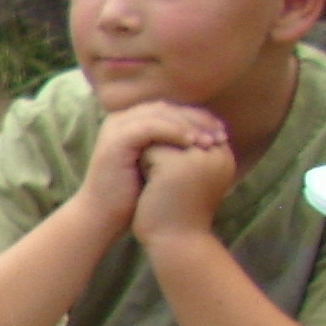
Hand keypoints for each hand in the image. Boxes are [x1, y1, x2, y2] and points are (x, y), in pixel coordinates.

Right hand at [78, 100, 226, 234]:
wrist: (102, 217)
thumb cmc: (132, 196)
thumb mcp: (158, 165)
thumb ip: (174, 146)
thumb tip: (210, 136)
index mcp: (131, 122)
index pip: (172, 110)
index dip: (200, 118)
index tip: (223, 134)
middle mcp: (121, 120)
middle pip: (168, 108)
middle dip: (198, 119)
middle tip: (221, 134)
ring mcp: (116, 127)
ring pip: (161, 114)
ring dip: (190, 125)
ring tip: (210, 141)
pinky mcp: (116, 139)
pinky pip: (151, 127)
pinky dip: (174, 133)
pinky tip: (192, 144)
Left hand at [130, 134, 238, 247]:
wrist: (176, 243)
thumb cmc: (181, 213)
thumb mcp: (191, 178)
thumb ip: (189, 154)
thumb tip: (172, 127)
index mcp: (223, 155)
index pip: (193, 129)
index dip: (173, 144)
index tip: (167, 170)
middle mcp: (216, 152)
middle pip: (178, 130)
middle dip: (163, 147)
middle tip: (162, 180)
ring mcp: (197, 157)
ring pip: (163, 137)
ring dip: (152, 156)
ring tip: (159, 184)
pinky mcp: (176, 165)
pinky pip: (150, 150)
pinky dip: (143, 167)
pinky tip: (150, 188)